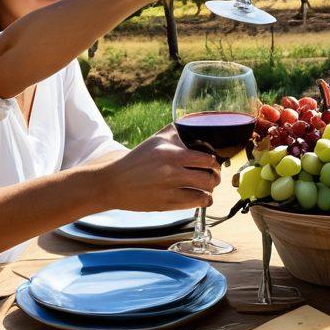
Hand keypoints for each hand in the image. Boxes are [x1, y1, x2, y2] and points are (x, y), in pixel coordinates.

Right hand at [93, 126, 220, 209]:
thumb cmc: (138, 158)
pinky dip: (201, 201)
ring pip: (205, 194)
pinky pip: (194, 205)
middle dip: (214, 178)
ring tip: (205, 187)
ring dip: (209, 191)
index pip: (208, 160)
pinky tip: (199, 196)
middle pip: (209, 179)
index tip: (212, 163)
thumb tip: (199, 125)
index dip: (214, 163)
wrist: (115, 182)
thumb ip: (180, 131)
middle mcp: (173, 173)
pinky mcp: (166, 205)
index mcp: (173, 154)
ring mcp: (170, 191)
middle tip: (211, 176)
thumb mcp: (158, 138)